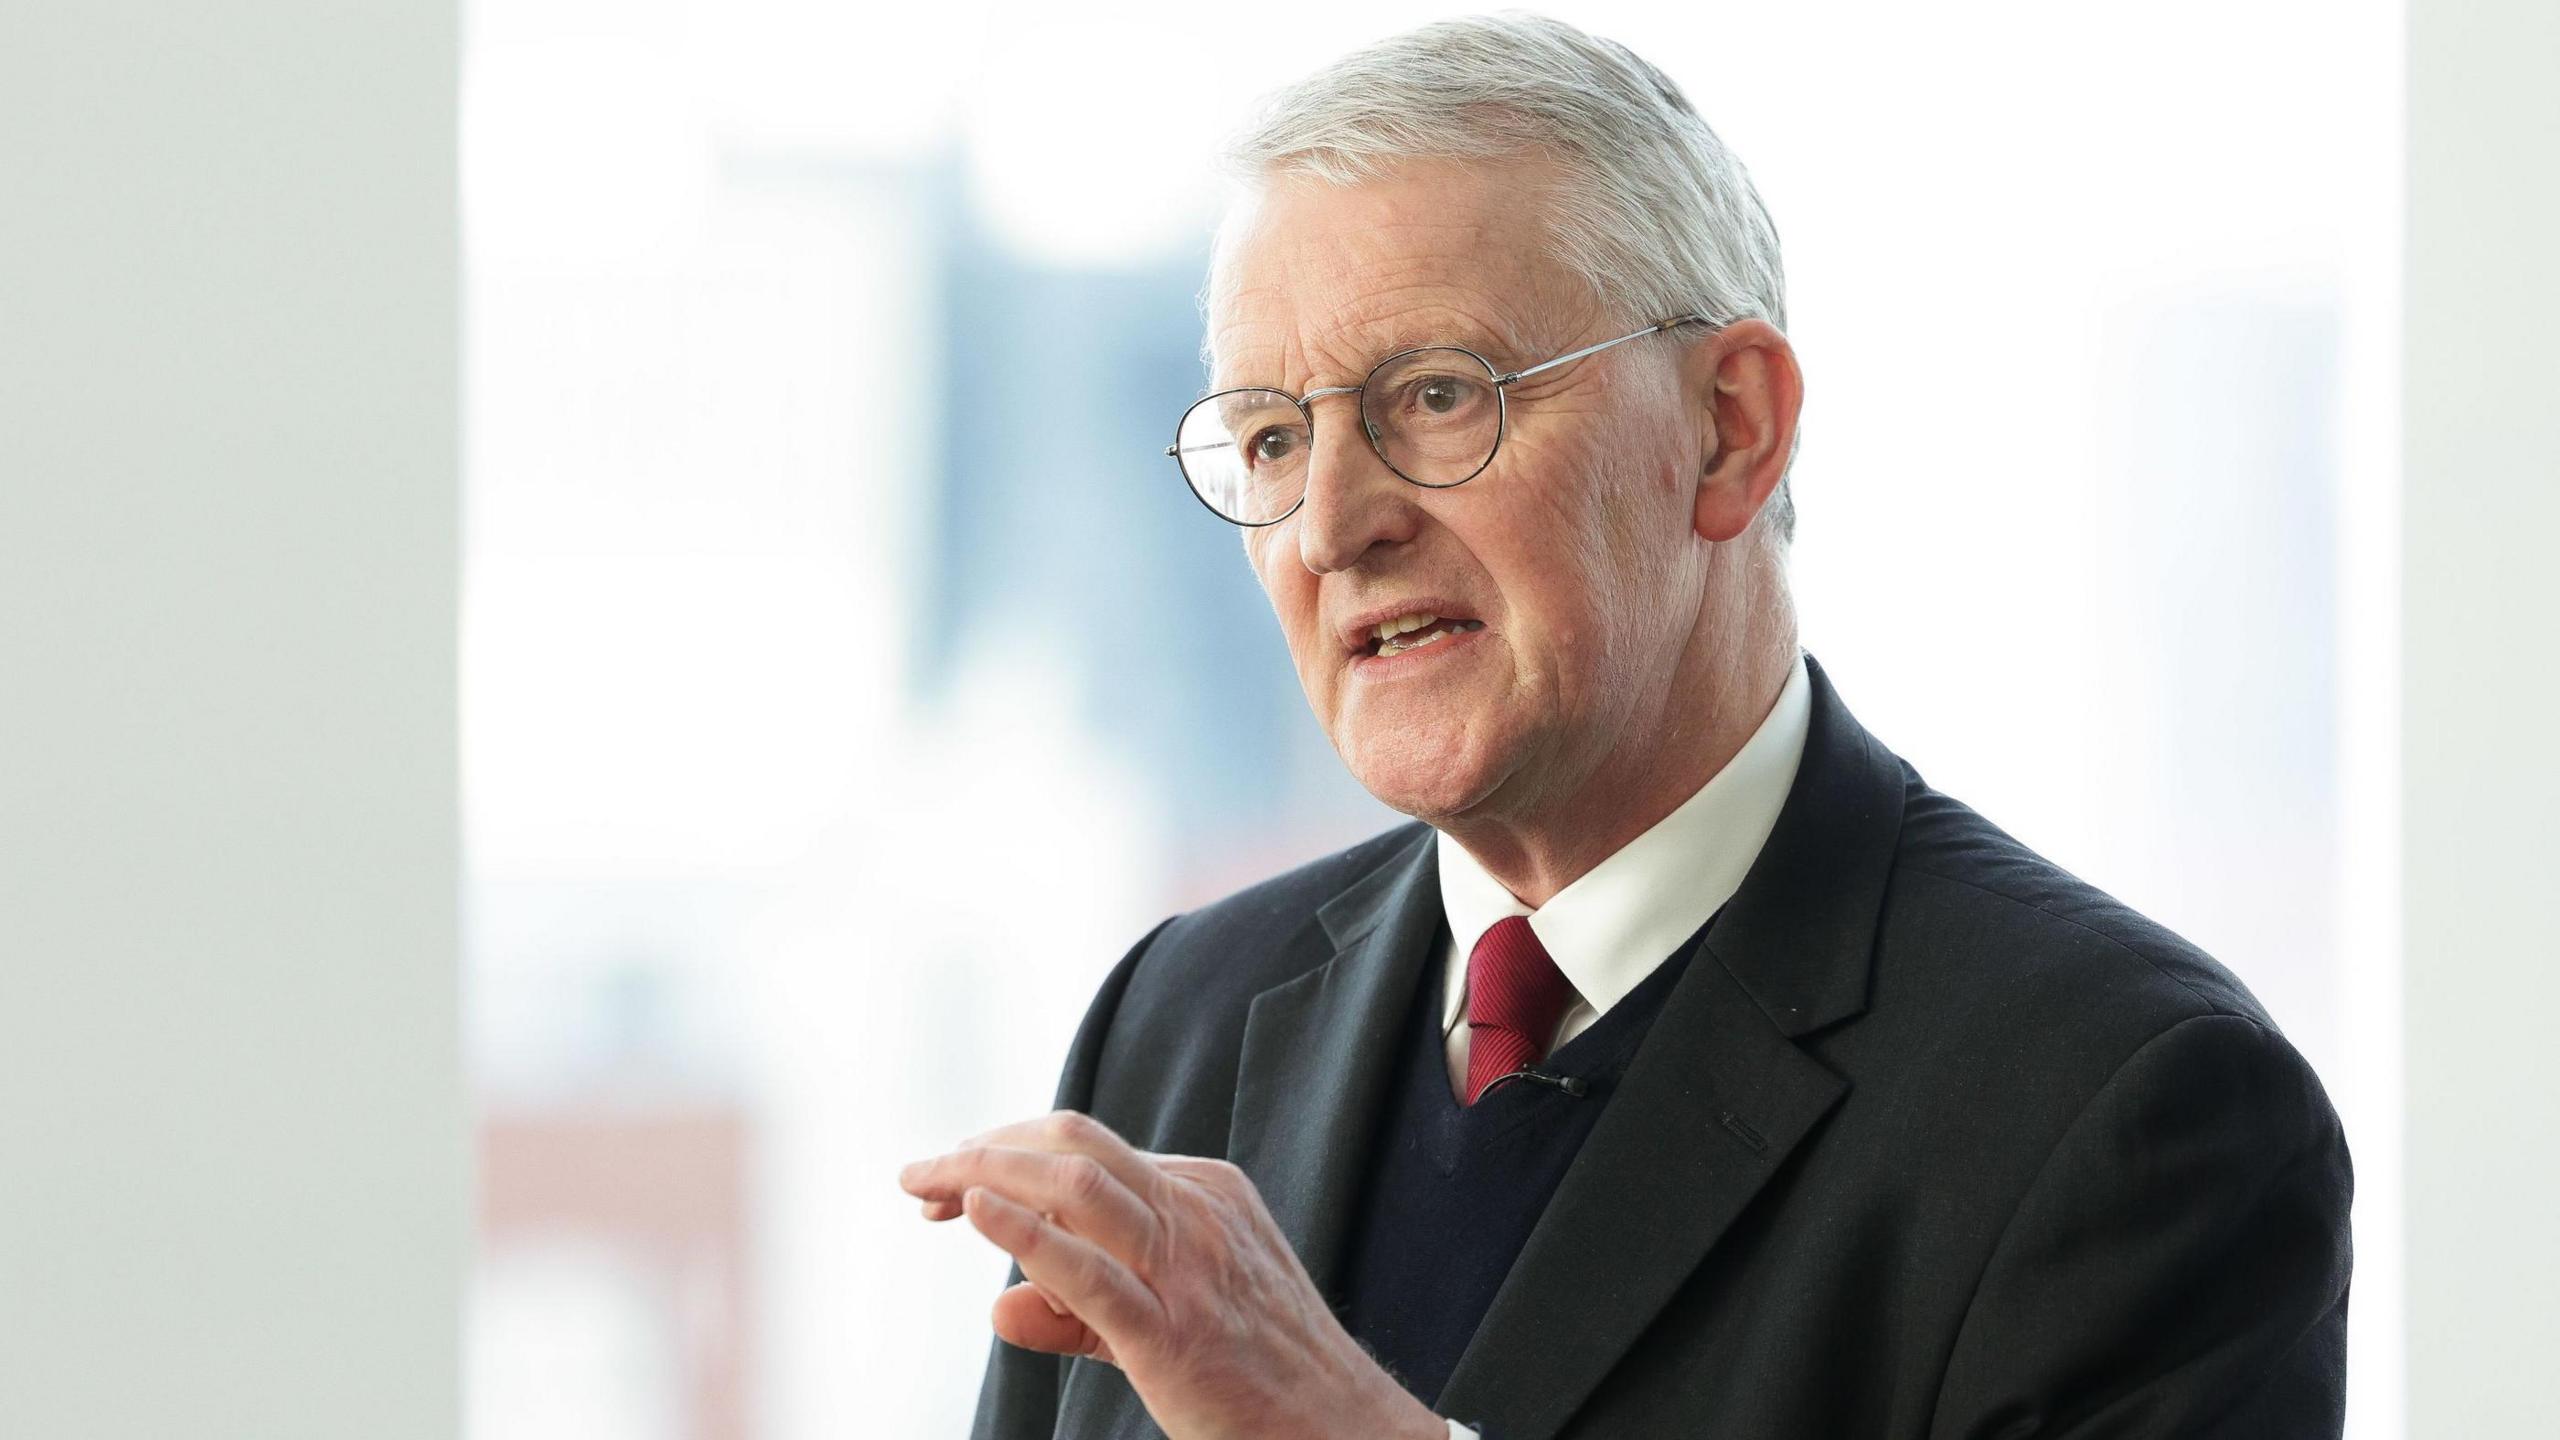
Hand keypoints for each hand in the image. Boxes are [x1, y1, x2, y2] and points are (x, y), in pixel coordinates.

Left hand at [899, 1109, 1445, 1439]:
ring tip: (926, 1188)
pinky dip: (1024, 1233)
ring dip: (985, 1172)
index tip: (947, 1186)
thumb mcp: (1166, 1321)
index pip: (1083, 1149)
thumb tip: (999, 1306)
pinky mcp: (1175, 1329)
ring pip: (1077, 1185)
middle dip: (982, 1148)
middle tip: (916, 1178)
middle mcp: (1193, 1210)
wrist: (1346, 1430)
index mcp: (1199, 1193)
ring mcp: (1187, 1265)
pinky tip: (974, 1214)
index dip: (1003, 1156)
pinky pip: (1091, 1268)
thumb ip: (1079, 1312)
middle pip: (1070, 1144)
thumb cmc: (1259, 1378)